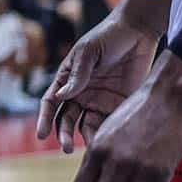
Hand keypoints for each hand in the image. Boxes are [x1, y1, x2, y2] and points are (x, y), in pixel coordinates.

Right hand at [36, 10, 159, 151]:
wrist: (140, 32)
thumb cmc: (108, 36)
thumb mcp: (88, 52)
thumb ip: (77, 75)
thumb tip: (61, 97)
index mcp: (67, 80)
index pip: (50, 103)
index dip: (44, 119)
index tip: (41, 135)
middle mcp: (80, 93)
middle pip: (67, 119)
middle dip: (64, 135)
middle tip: (66, 148)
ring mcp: (100, 100)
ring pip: (87, 125)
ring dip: (86, 138)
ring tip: (92, 150)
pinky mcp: (120, 104)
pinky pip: (111, 123)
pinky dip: (108, 134)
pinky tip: (108, 142)